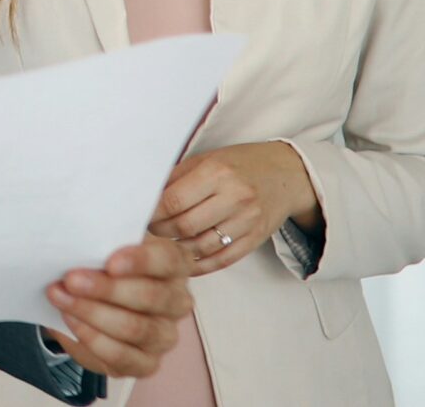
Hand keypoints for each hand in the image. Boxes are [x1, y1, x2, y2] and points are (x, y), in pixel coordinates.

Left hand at [41, 235, 191, 378]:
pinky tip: (70, 321)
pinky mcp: (146, 363)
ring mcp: (165, 335)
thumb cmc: (101, 267)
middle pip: (151, 296)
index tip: (109, 263)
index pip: (167, 260)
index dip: (141, 261)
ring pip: (135, 328)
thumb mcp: (104, 247)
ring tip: (60, 297)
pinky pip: (122, 355)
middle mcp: (177, 301)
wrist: (88, 304)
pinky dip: (93, 338)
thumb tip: (79, 239)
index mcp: (174, 265)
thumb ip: (101, 242)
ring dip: (93, 312)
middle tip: (71, 279)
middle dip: (107, 289)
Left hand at [148, 142, 319, 275]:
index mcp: (217, 172)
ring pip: (201, 246)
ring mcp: (247, 221)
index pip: (173, 201)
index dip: (150, 213)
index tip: (137, 215)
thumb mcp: (206, 160)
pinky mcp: (256, 239)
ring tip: (162, 244)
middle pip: (185, 226)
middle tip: (147, 230)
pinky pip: (222, 259)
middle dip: (159, 231)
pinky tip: (184, 261)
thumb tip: (143, 197)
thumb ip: (176, 178)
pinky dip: (199, 264)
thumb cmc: (239, 164)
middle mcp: (234, 197)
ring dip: (176, 250)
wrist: (287, 174)